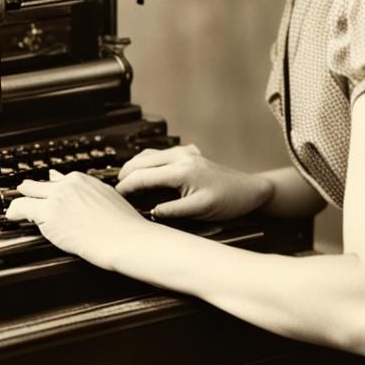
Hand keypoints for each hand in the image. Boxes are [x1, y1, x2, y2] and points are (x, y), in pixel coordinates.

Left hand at [6, 170, 149, 269]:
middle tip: (25, 200)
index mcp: (83, 180)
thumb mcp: (107, 198)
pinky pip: (21, 207)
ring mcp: (57, 197)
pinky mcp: (48, 212)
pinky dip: (14, 212)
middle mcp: (68, 184)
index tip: (46, 198)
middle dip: (31, 192)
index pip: (56, 181)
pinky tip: (12, 217)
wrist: (124, 238)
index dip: (49, 191)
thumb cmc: (122, 225)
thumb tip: (76, 192)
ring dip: (21, 201)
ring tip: (16, 210)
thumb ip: (88, 192)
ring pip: (27, 192)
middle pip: (39, 184)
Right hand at [116, 144, 272, 220]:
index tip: (114, 197)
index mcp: (181, 171)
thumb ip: (174, 211)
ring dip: (135, 166)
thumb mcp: (201, 211)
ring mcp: (184, 152)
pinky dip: (148, 161)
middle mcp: (180, 157)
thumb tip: (150, 212)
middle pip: (141, 161)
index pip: (143, 176)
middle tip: (114, 191)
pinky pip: (161, 153)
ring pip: (149, 154)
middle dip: (125, 174)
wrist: (249, 190)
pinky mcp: (189, 153)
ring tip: (125, 182)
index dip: (125, 187)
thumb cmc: (228, 202)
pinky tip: (145, 172)